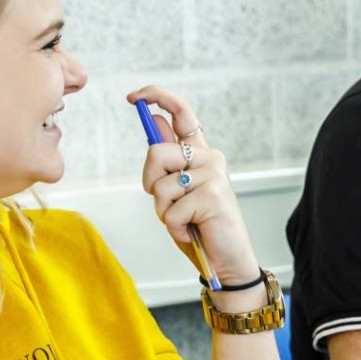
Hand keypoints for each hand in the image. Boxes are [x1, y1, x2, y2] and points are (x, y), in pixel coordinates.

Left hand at [128, 86, 261, 283]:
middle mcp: (209, 158)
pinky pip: (171, 210)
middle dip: (149, 182)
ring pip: (160, 184)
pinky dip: (173, 227)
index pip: (181, 112)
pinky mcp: (213, 196)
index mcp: (200, 153)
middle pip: (156, 152)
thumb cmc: (199, 228)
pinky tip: (191, 232)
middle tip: (166, 205)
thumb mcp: (176, 192)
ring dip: (163, 210)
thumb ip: (166, 161)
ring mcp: (214, 175)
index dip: (157, 97)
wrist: (226, 262)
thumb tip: (154, 120)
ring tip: (183, 221)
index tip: (134, 97)